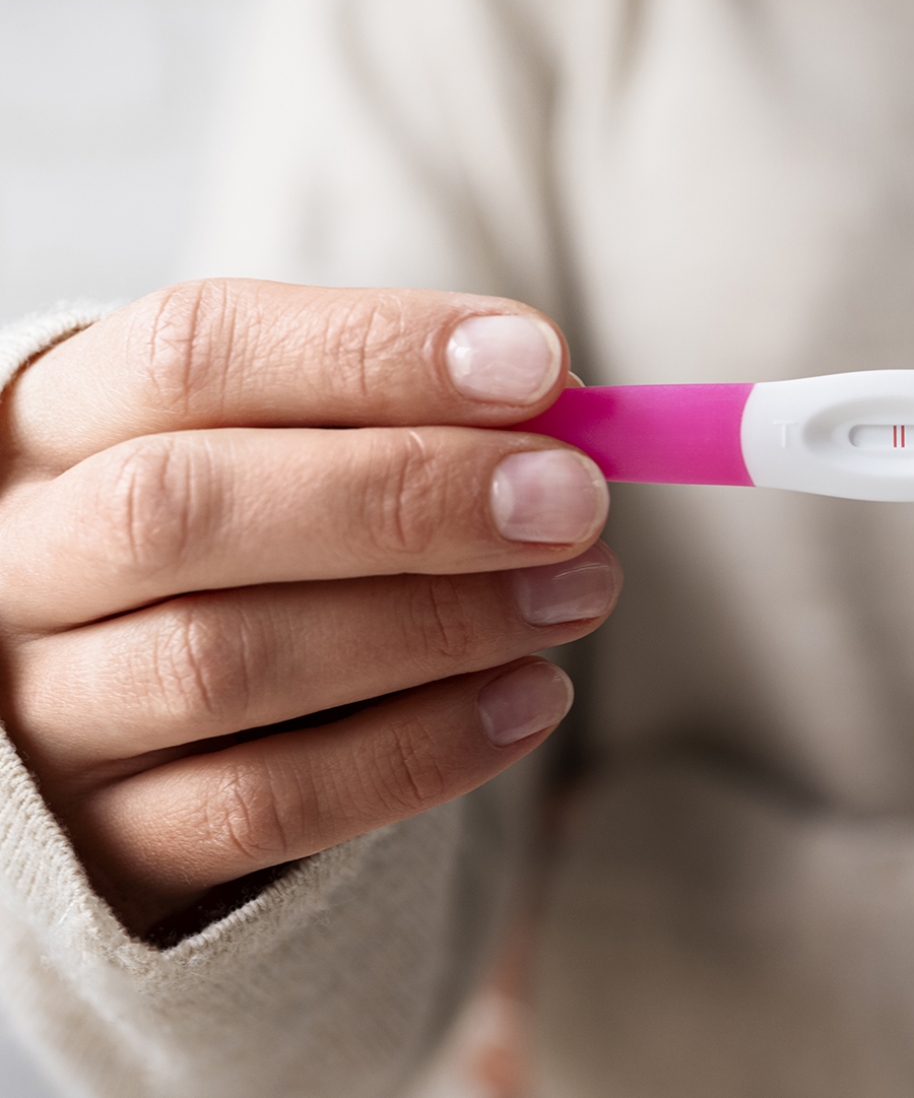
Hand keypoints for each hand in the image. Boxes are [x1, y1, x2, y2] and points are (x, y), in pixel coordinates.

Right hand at [0, 280, 616, 936]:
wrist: (121, 706)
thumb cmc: (238, 534)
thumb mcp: (275, 443)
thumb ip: (390, 415)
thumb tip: (562, 404)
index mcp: (60, 422)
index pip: (196, 352)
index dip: (372, 352)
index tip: (538, 366)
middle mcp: (25, 559)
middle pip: (182, 508)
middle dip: (405, 494)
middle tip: (573, 497)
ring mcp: (48, 710)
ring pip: (222, 663)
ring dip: (433, 623)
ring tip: (579, 591)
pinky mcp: (106, 841)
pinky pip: (261, 806)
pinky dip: (416, 751)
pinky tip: (533, 698)